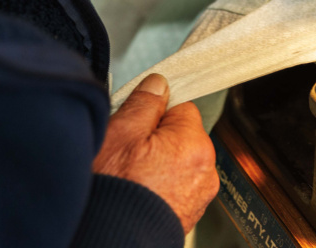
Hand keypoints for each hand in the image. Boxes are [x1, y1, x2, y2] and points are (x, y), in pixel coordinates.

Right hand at [93, 74, 218, 233]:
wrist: (109, 241)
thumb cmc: (115, 193)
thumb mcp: (120, 133)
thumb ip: (144, 103)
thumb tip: (159, 84)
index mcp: (194, 144)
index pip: (182, 107)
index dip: (155, 114)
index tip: (137, 126)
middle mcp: (205, 170)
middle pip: (181, 135)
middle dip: (157, 140)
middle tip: (129, 154)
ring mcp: (199, 195)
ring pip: (178, 162)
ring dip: (159, 164)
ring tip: (132, 177)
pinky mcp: (189, 214)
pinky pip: (176, 186)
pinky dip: (160, 187)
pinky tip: (139, 193)